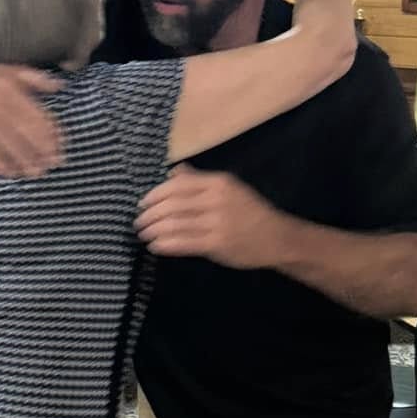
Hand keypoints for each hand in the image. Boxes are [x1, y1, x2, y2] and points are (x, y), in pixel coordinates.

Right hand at [0, 58, 63, 178]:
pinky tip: (11, 173)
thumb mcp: (13, 70)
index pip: (36, 116)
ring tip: (37, 172)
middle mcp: (0, 107)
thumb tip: (59, 86)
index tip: (61, 146)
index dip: (50, 134)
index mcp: (13, 92)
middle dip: (42, 151)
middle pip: (25, 134)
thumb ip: (37, 78)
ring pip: (8, 145)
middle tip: (54, 164)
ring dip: (24, 161)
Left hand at [135, 167, 288, 267]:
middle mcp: (216, 199)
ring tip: (144, 235)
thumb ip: (199, 180)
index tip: (142, 203)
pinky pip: (184, 243)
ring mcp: (217, 222)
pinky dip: (166, 244)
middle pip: (173, 205)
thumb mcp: (228, 188)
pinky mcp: (217, 244)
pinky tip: (155, 247)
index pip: (177, 185)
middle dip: (150, 214)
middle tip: (138, 222)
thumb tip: (173, 171)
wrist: (278, 238)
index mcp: (218, 182)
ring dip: (154, 230)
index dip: (155, 194)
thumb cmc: (250, 212)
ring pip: (175, 224)